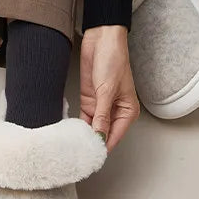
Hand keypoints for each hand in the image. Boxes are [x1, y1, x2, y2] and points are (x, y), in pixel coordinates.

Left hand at [80, 25, 139, 151]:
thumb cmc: (113, 60)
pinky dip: (78, 124)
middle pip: (103, 133)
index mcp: (127, 110)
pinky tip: (70, 131)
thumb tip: (99, 135)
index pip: (115, 135)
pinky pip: (84, 117)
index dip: (104, 146)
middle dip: (92, 142)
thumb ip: (102, 115)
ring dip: (83, 134)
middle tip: (78, 154)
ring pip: (92, 126)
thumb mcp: (107, 90)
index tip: (92, 157)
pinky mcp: (89, 99)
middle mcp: (115, 111)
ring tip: (72, 146)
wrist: (101, 41)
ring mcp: (100, 105)